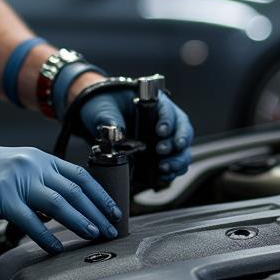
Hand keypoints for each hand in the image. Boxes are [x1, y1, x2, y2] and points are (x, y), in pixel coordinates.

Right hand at [0, 120, 122, 252]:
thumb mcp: (10, 167)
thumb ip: (34, 182)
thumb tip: (55, 206)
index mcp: (36, 157)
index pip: (78, 175)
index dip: (99, 193)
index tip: (112, 210)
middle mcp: (31, 165)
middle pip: (75, 189)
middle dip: (97, 210)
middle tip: (111, 228)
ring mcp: (16, 180)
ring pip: (59, 202)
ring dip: (80, 220)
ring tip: (94, 234)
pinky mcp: (0, 197)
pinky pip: (30, 219)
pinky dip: (46, 235)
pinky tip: (55, 247)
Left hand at [77, 90, 193, 184]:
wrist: (97, 118)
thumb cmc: (103, 106)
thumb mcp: (104, 108)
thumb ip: (110, 119)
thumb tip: (116, 134)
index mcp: (154, 103)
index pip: (168, 110)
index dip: (167, 121)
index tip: (160, 131)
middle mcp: (163, 120)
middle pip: (182, 130)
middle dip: (176, 142)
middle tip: (161, 150)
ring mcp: (163, 139)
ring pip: (181, 150)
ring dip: (177, 160)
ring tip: (164, 167)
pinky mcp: (158, 156)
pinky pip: (173, 164)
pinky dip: (171, 172)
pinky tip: (162, 176)